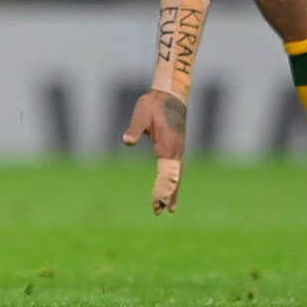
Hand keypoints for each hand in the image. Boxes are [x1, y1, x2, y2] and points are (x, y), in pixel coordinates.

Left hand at [121, 90, 187, 213]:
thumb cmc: (153, 104)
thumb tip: (127, 141)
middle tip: (159, 212)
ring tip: (169, 209)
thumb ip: (134, 129)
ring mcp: (179, 149)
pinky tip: (171, 190)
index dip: (162, 189)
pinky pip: (176, 169)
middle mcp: (176, 150)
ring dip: (172, 191)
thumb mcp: (141, 114)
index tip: (157, 203)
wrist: (170, 94)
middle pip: (173, 178)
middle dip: (166, 195)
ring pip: (176, 175)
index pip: (165, 174)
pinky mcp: (177, 147)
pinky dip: (174, 181)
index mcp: (168, 145)